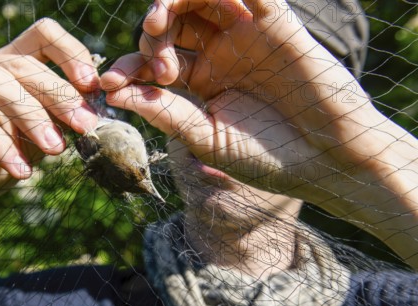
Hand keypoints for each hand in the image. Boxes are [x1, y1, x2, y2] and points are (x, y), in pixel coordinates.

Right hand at [0, 19, 102, 305]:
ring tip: (55, 150)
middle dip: (59, 95)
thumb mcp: (29, 145)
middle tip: (84, 126)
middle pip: (23, 64)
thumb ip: (54, 125)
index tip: (93, 86)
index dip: (71, 53)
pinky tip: (19, 170)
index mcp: (5, 67)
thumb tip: (92, 115)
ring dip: (32, 117)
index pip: (42, 36)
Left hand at [101, 0, 415, 200]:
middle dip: (150, 37)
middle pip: (171, 23)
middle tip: (154, 66)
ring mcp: (245, 35)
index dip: (127, 68)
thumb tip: (115, 95)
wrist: (326, 161)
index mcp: (198, 81)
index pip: (152, 62)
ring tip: (157, 25)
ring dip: (173, 2)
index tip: (107, 84)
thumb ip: (164, 112)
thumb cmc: (266, 158)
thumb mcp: (205, 138)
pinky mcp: (275, 23)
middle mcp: (217, 53)